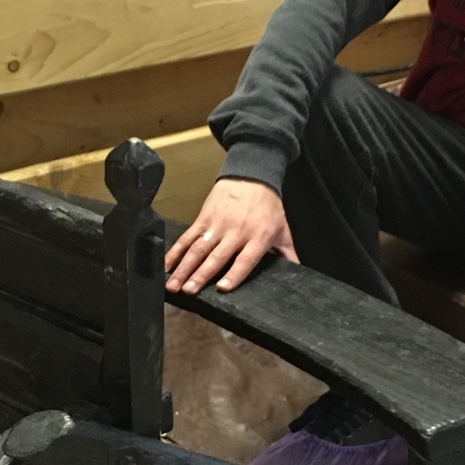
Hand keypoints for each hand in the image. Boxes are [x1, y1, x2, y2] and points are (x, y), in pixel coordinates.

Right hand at [164, 179, 298, 294]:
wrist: (251, 174)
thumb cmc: (268, 206)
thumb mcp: (282, 229)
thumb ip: (288, 254)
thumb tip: (299, 277)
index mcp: (257, 237)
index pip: (245, 259)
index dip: (234, 273)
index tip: (222, 288)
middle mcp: (236, 232)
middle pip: (216, 256)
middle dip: (201, 274)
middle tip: (189, 290)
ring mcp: (216, 225)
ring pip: (197, 249)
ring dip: (184, 267)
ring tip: (173, 285)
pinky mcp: (203, 218)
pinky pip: (187, 237)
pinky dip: (174, 252)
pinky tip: (165, 266)